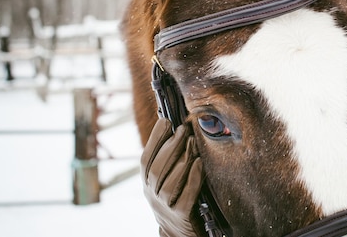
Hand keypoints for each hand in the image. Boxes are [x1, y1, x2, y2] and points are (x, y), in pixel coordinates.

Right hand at [141, 118, 203, 236]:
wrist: (177, 233)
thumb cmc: (174, 198)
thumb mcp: (164, 179)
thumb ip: (167, 159)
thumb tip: (171, 126)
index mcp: (146, 183)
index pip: (145, 159)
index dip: (154, 139)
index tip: (165, 120)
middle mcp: (151, 194)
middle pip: (157, 168)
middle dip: (171, 146)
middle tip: (184, 129)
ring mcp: (164, 206)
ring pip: (169, 182)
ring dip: (182, 160)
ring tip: (193, 143)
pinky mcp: (180, 215)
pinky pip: (186, 196)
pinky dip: (193, 178)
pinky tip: (200, 163)